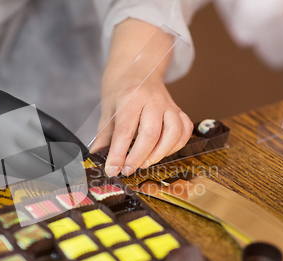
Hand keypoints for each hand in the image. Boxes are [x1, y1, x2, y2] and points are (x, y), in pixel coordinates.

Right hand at [0, 50, 87, 185]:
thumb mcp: (14, 109)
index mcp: (24, 115)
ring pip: (33, 171)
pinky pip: (14, 175)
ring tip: (63, 185)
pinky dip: (28, 180)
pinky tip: (38, 183)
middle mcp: (15, 132)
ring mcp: (1, 149)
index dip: (73, 148)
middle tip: (77, 178)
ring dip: (50, 179)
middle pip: (49, 156)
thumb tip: (58, 148)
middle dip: (66, 169)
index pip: (57, 133)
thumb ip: (35, 127)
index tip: (84, 157)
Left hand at [91, 18, 192, 176]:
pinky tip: (163, 151)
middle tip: (127, 170)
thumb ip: (105, 134)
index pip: (125, 131)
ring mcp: (168, 105)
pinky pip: (185, 129)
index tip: (112, 169)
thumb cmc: (120, 88)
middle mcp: (152, 100)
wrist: (138, 67)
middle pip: (151, 134)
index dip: (118, 154)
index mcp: (130, 98)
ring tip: (145, 163)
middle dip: (138, 157)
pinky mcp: (178, 110)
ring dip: (159, 153)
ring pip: (173, 132)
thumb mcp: (107, 108)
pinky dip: (177, 144)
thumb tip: (97, 156)